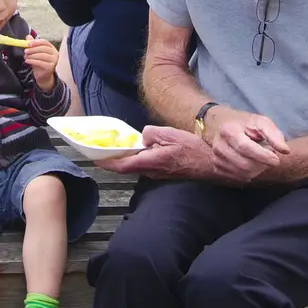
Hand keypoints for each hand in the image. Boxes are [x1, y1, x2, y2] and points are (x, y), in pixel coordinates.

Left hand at [24, 37, 59, 91]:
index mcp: (52, 48)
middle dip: (33, 49)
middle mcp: (55, 54)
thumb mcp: (36, 53)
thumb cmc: (40, 62)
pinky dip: (32, 61)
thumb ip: (33, 44)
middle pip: (43, 48)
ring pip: (42, 55)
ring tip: (25, 56)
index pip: (45, 42)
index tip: (28, 44)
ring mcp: (54, 61)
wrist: (43, 76)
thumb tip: (28, 36)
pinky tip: (27, 61)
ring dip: (32, 55)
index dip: (36, 42)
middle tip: (25, 51)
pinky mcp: (50, 67)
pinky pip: (40, 62)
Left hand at [98, 126, 215, 179]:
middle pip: (127, 167)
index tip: (94, 159)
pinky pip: (147, 165)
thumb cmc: (193, 149)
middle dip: (115, 159)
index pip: (122, 166)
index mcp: (150, 162)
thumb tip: (142, 137)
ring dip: (127, 158)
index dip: (107, 163)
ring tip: (119, 146)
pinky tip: (141, 149)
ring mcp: (159, 174)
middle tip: (105, 148)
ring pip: (138, 166)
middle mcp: (152, 172)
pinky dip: (139, 158)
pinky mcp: (166, 173)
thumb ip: (151, 133)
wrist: (212, 164)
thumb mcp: (170, 134)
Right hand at [203, 107, 289, 184]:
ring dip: (257, 169)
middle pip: (244, 164)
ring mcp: (216, 158)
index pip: (245, 148)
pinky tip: (251, 163)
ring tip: (260, 158)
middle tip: (270, 156)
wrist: (220, 125)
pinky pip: (238, 178)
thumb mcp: (261, 122)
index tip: (276, 160)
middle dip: (262, 164)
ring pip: (242, 174)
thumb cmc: (245, 124)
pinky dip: (249, 173)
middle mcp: (219, 146)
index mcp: (229, 131)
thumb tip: (285, 151)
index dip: (263, 156)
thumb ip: (274, 135)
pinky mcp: (217, 167)